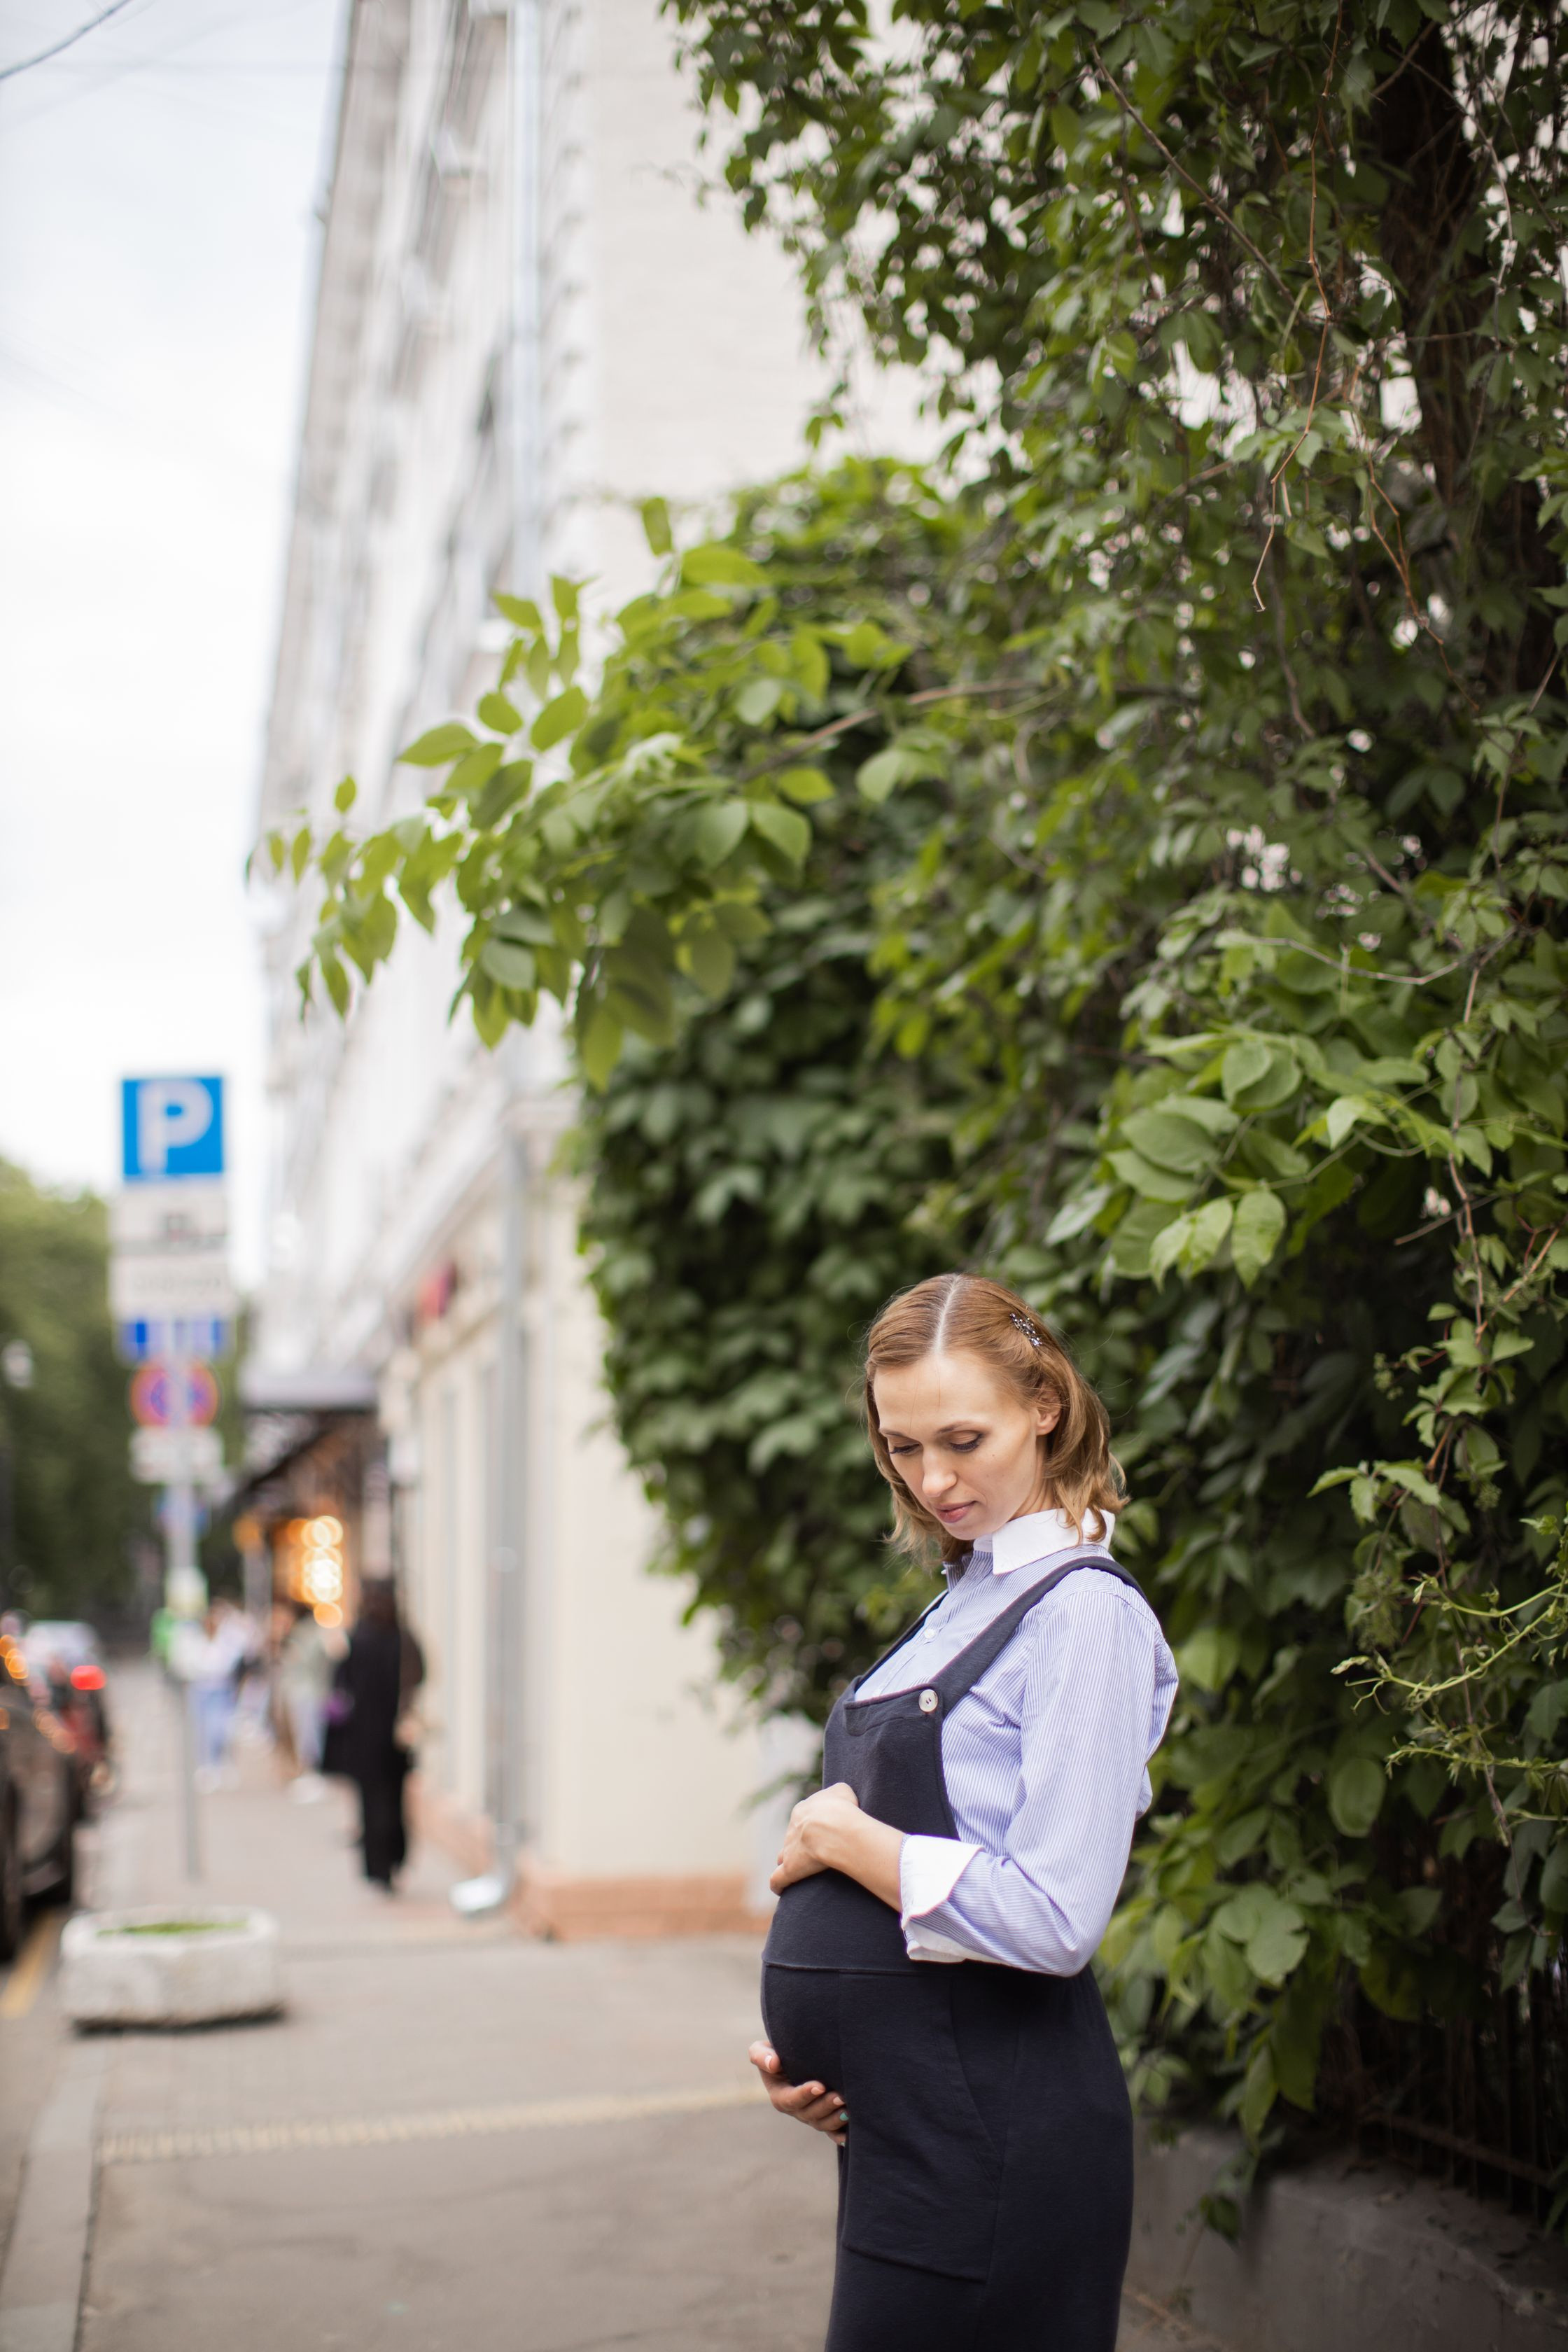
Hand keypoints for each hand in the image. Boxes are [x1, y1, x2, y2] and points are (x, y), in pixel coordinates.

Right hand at [749, 2040, 846, 2144]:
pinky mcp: (823, 2117)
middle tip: (841, 2097)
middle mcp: (795, 2109)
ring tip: (849, 2110)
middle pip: (810, 2114)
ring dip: (835, 2119)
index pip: (791, 2099)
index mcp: (780, 2096)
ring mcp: (810, 2115)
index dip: (805, 2095)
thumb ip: (761, 2056)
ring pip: (822, 2124)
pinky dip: (839, 2135)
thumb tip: (774, 2064)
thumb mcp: (761, 2050)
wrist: (792, 2057)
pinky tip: (848, 2136)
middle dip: (825, 2107)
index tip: (820, 2086)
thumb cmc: (775, 2053)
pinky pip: (831, 2131)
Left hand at [769, 1782, 904, 1908]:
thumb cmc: (842, 1808)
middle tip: (814, 1852)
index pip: (802, 1819)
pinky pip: (777, 1879)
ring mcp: (789, 1849)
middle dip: (799, 1844)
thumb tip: (838, 1798)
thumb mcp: (842, 1791)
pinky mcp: (789, 1869)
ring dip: (788, 1862)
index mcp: (802, 1810)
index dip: (812, 1827)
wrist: (835, 1827)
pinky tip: (781, 1890)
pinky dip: (778, 1884)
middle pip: (792, 1837)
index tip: (823, 1834)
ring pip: (783, 1857)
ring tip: (799, 1871)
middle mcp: (792, 1829)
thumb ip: (836, 1794)